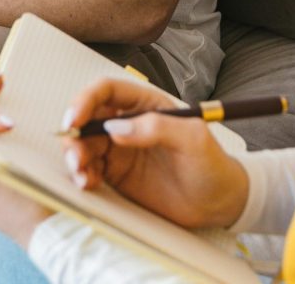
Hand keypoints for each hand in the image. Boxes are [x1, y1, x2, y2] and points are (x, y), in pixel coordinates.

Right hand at [62, 78, 249, 228]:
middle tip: (74, 155)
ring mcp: (121, 149)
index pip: (106, 91)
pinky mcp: (117, 174)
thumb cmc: (211, 164)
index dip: (86, 100)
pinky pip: (90, 169)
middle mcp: (128, 122)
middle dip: (74, 133)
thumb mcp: (192, 139)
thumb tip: (115, 130)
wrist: (219, 203)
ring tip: (81, 175)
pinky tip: (87, 183)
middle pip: (88, 118)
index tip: (74, 119)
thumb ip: (156, 128)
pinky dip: (82, 174)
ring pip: (84, 144)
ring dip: (75, 156)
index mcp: (144, 103)